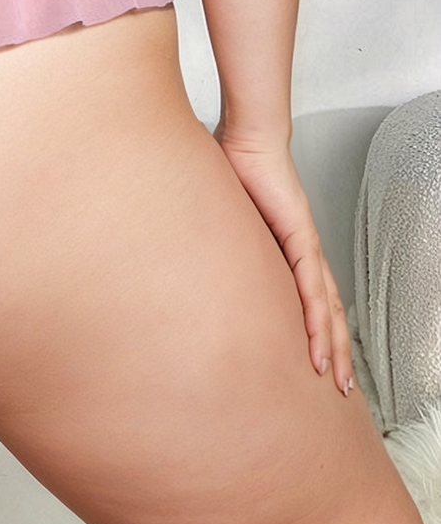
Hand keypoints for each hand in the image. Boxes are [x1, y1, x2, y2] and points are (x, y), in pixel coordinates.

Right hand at [214, 128, 353, 395]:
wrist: (247, 136)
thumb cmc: (230, 165)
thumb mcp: (221, 217)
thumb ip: (214, 237)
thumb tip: (184, 255)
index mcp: (286, 247)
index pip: (309, 297)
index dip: (315, 331)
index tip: (315, 364)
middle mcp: (303, 250)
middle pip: (328, 310)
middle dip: (336, 350)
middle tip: (338, 388)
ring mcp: (306, 245)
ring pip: (328, 307)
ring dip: (334, 346)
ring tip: (336, 381)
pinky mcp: (301, 237)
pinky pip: (313, 289)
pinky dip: (318, 322)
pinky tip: (321, 347)